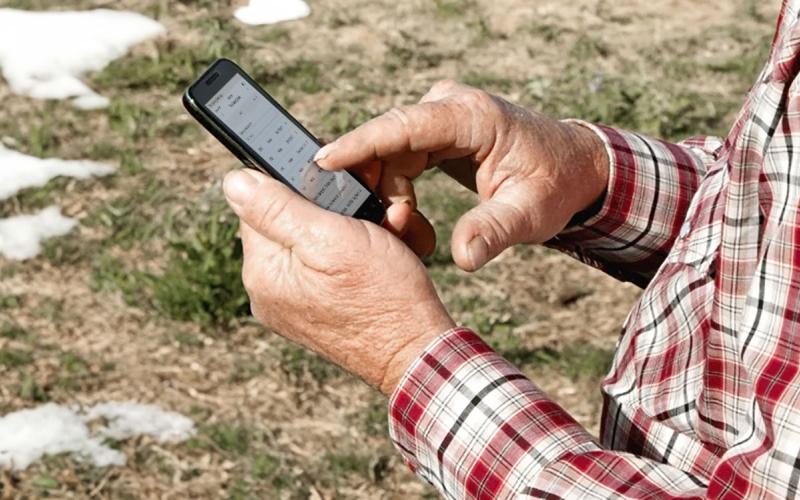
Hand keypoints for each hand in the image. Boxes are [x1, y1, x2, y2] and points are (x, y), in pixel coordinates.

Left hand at [222, 169, 454, 394]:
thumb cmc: (383, 296)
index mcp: (262, 272)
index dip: (302, 186)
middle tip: (377, 213)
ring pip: (317, 241)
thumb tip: (234, 181)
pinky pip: (330, 267)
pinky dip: (357, 255)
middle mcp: (270, 292)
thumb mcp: (329, 239)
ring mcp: (294, 306)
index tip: (342, 188)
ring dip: (354, 230)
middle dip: (336, 210)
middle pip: (292, 222)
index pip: (261, 204)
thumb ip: (276, 208)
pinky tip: (382, 258)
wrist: (419, 353)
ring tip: (388, 236)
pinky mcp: (319, 312)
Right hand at [314, 80, 608, 270]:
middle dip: (374, 183)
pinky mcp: (437, 129)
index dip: (361, 143)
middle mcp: (452, 106)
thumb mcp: (530, 214)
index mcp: (473, 116)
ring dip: (385, 190)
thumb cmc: (554, 186)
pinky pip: (399, 154)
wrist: (572, 169)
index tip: (324, 162)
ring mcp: (442, 115)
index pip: (404, 125)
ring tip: (401, 229)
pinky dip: (394, 186)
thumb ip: (494, 232)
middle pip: (390, 139)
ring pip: (390, 150)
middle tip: (383, 228)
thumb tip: (463, 257)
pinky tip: (399, 215)